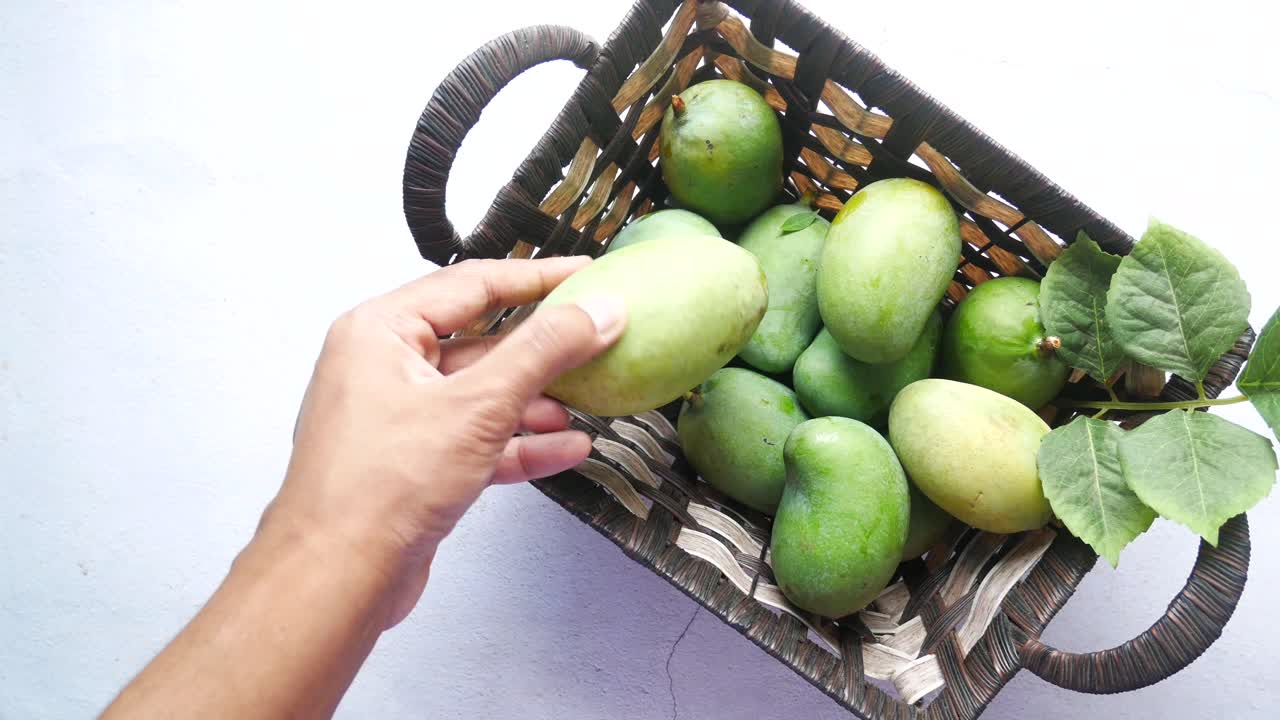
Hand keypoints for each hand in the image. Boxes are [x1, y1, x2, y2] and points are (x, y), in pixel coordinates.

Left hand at [265, 256, 624, 627]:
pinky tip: (565, 448)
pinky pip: (475, 439)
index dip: (537, 278)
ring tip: (587, 400)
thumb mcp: (477, 405)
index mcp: (380, 331)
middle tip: (596, 337)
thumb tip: (597, 312)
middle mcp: (383, 367)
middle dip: (541, 347)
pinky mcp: (413, 465)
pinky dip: (519, 443)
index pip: (472, 285)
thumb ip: (543, 352)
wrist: (335, 579)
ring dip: (535, 399)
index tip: (586, 276)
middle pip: (479, 339)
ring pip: (480, 393)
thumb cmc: (380, 486)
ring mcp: (398, 418)